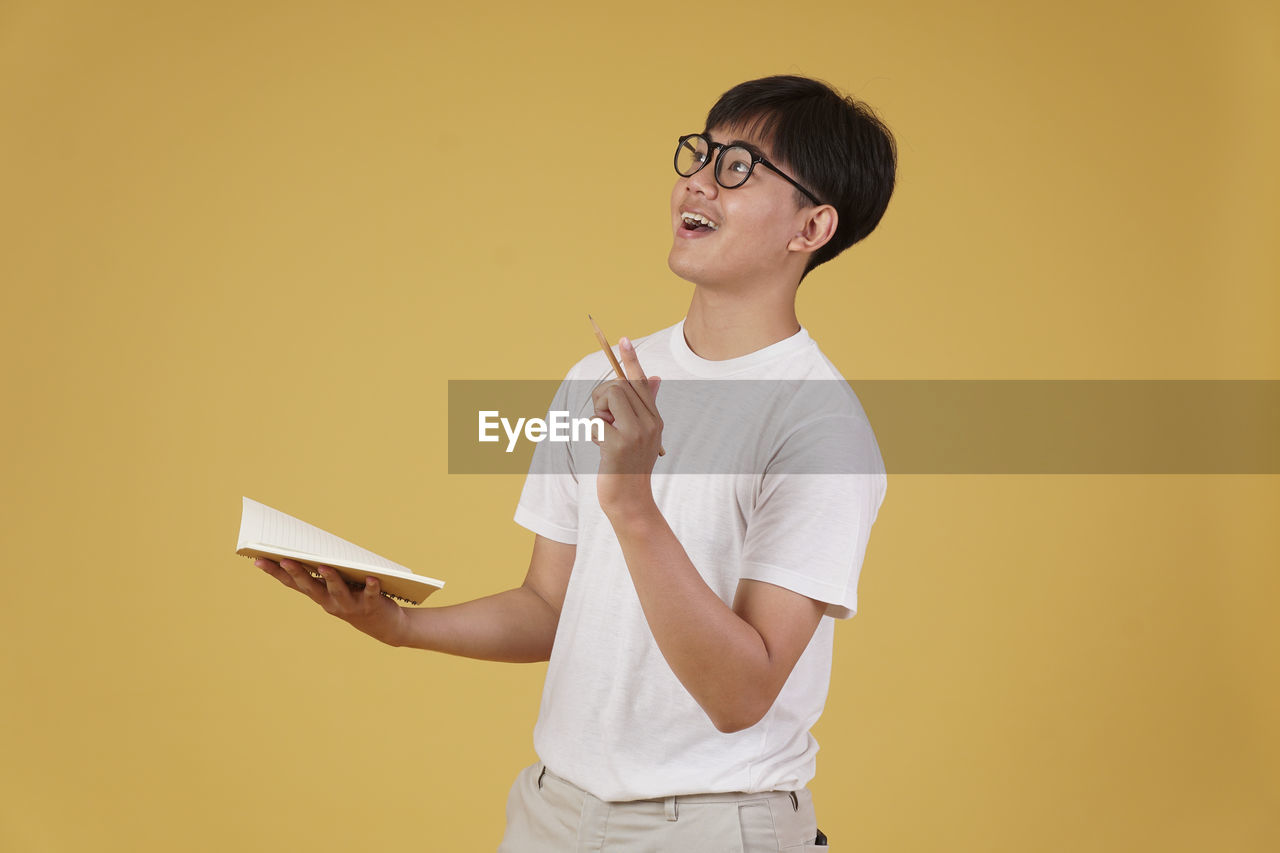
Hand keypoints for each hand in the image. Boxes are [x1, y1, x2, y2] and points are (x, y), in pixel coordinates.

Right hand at [256, 558, 408, 646]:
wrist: (384, 626)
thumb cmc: (357, 597)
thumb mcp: (338, 585)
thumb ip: (326, 571)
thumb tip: (313, 548)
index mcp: (319, 596)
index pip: (293, 584)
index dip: (275, 572)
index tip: (258, 558)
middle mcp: (331, 603)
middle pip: (311, 587)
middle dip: (298, 573)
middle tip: (284, 559)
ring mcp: (350, 605)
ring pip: (338, 591)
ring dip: (331, 578)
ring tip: (324, 565)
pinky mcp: (372, 605)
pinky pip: (371, 594)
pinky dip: (371, 586)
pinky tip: (372, 577)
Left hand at [591, 336, 662, 515]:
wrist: (631, 500)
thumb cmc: (631, 465)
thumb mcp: (643, 435)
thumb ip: (647, 406)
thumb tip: (654, 377)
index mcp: (655, 418)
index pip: (641, 382)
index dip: (631, 360)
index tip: (622, 338)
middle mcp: (650, 423)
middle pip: (618, 387)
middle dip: (603, 399)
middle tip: (606, 420)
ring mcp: (636, 433)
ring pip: (607, 398)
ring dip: (599, 415)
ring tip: (606, 436)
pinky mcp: (619, 444)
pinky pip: (595, 422)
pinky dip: (593, 434)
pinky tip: (603, 451)